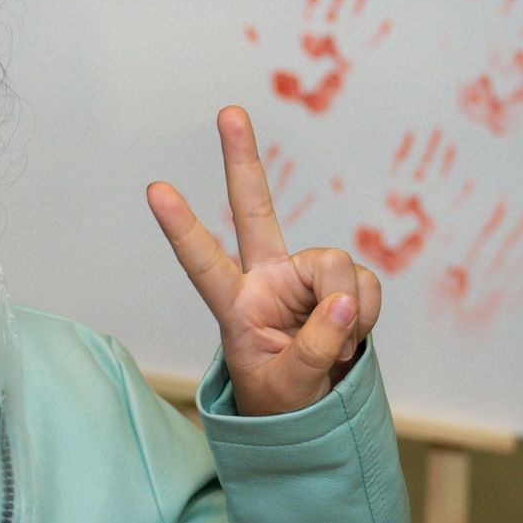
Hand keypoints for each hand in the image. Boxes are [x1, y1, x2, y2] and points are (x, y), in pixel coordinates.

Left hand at [147, 107, 381, 416]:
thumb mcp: (288, 388)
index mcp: (234, 305)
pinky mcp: (340, 282)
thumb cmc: (281, 402)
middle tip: (227, 112)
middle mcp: (266, 278)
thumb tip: (345, 301)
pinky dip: (367, 313)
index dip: (182, 228)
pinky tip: (352, 335)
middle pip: (253, 211)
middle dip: (243, 161)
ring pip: (336, 265)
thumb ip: (314, 348)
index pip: (203, 263)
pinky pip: (365, 284)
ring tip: (336, 346)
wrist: (316, 410)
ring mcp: (304, 276)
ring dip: (347, 310)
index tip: (155, 190)